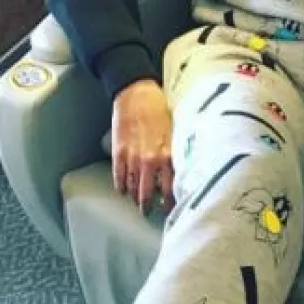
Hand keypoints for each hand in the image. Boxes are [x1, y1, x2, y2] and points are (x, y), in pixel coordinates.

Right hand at [112, 79, 173, 212]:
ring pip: (133, 187)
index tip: (172, 208)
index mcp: (168, 154)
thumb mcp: (176, 130)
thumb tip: (185, 167)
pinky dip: (121, 186)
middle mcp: (151, 159)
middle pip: (149, 193)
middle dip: (150, 206)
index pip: (171, 187)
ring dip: (135, 197)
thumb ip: (178, 150)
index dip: (171, 201)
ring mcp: (133, 157)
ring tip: (138, 203)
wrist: (136, 92)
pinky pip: (119, 176)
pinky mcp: (118, 152)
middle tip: (151, 212)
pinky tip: (123, 190)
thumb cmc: (158, 107)